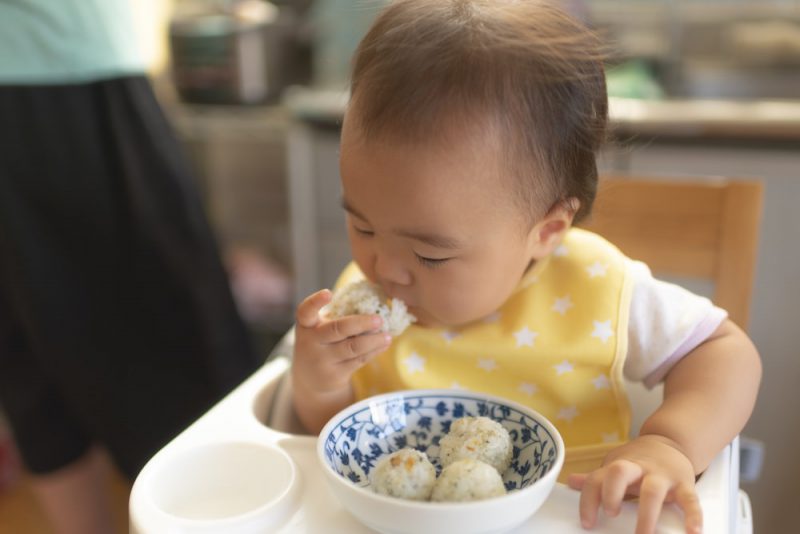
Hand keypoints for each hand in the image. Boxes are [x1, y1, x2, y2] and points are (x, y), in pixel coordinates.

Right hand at [291, 289, 391, 393]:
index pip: (305, 311)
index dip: (316, 301)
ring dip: (374, 340)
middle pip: (337, 329)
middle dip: (361, 323)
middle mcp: (311, 342)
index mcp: (307, 325)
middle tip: (379, 319)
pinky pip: (359, 360)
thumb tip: (372, 308)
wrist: (310, 379)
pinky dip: (374, 351)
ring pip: (353, 347)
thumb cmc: (321, 345)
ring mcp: (322, 360)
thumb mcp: (320, 330)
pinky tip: (384, 344)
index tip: (328, 293)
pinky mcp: (335, 375)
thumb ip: (337, 319)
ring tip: (387, 335)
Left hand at [567, 435, 701, 533]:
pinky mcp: (684, 483)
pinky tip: (693, 531)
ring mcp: (661, 475)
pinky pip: (690, 499)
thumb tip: (570, 482)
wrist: (669, 442)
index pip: (596, 479)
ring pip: (653, 490)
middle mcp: (638, 468)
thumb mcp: (615, 466)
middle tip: (612, 513)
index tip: (587, 523)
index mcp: (618, 467)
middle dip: (613, 492)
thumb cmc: (638, 461)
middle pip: (620, 472)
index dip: (589, 500)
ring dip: (647, 514)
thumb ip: (597, 479)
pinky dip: (693, 515)